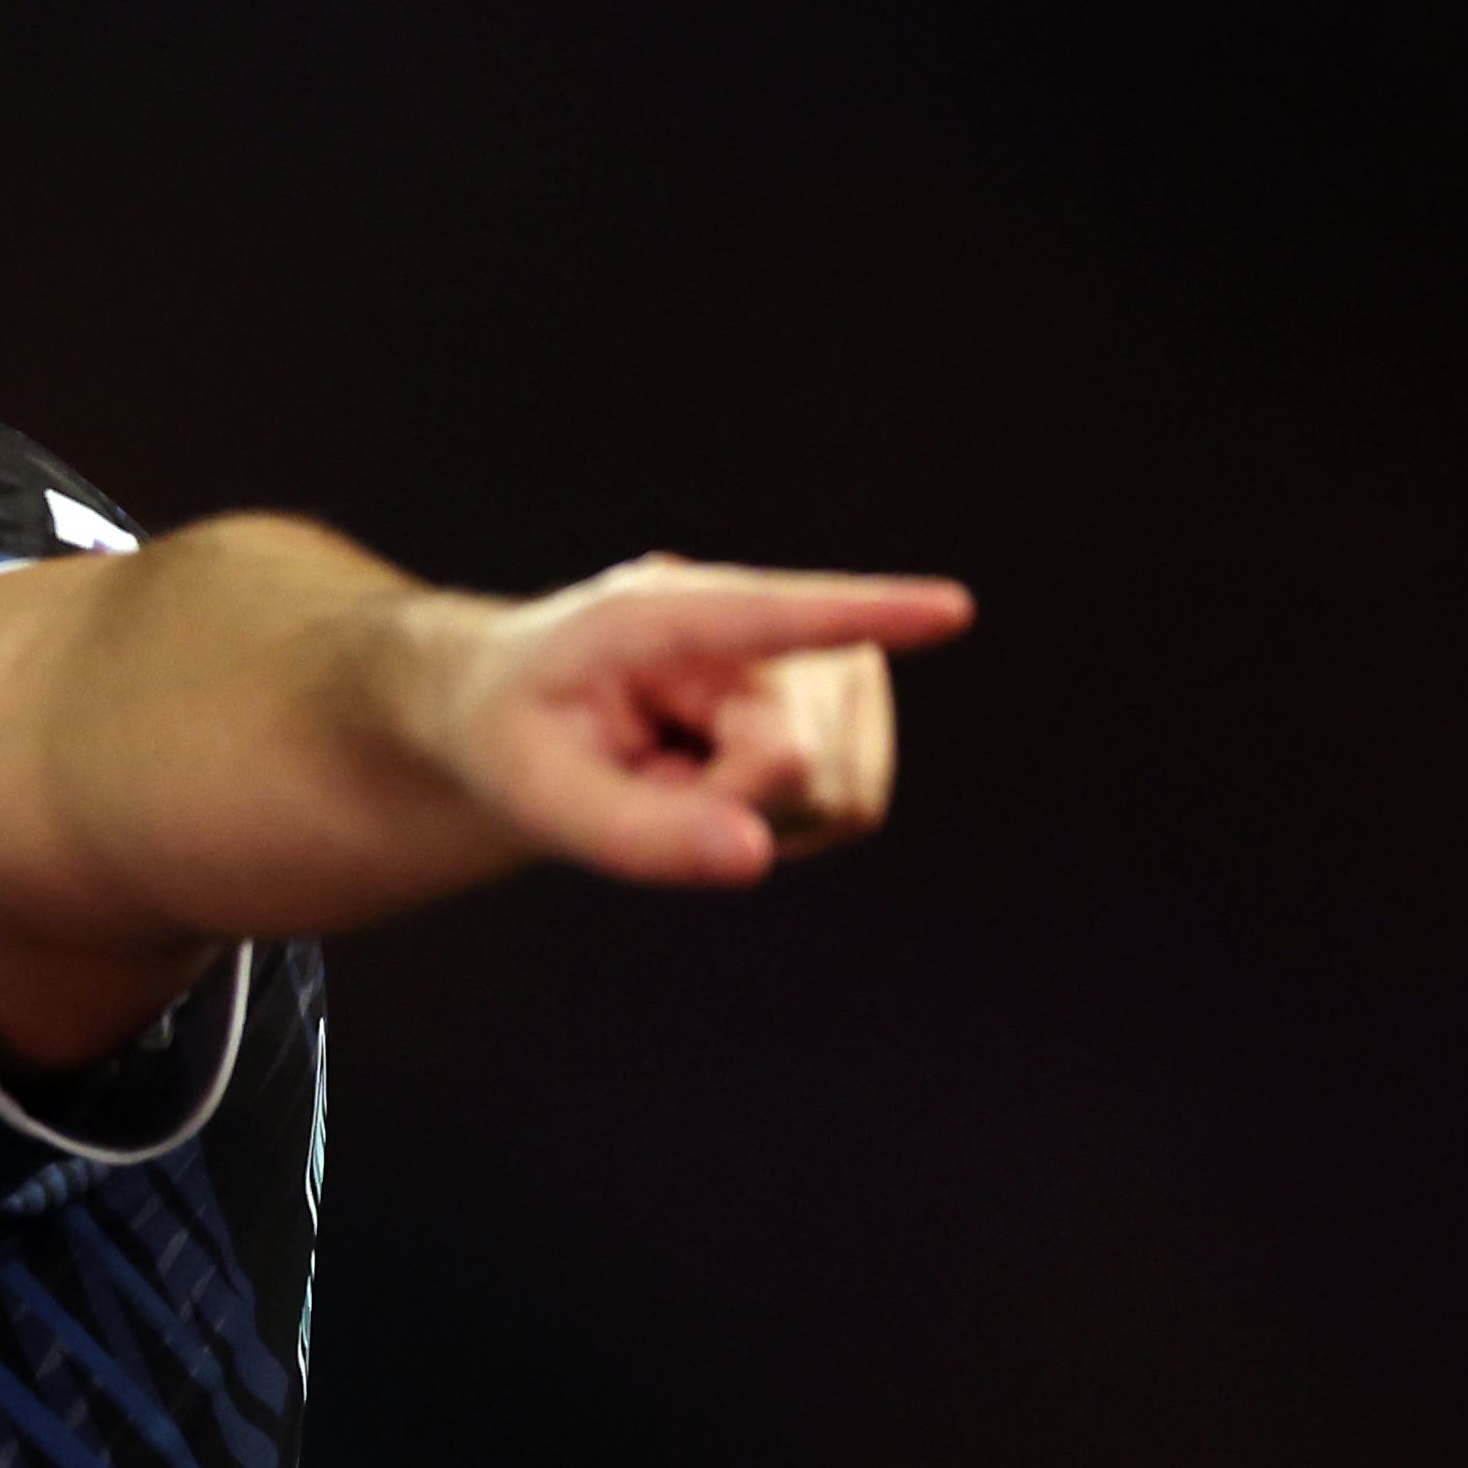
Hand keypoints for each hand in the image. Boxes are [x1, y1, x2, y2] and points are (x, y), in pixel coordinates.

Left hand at [416, 554, 974, 886]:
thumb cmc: (518, 736)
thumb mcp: (538, 794)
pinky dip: (782, 821)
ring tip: (677, 774)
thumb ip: (637, 833)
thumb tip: (753, 856)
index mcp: (654, 614)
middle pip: (798, 759)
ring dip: (754, 814)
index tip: (949, 610)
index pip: (770, 616)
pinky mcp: (845, 706)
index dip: (864, 614)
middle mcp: (749, 621)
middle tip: (644, 780)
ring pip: (838, 788)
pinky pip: (849, 805)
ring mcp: (811, 659)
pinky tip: (720, 784)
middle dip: (724, 804)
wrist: (525, 712)